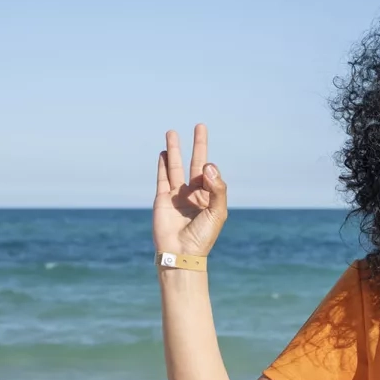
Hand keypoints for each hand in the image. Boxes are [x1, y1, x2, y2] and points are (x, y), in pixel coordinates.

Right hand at [153, 124, 227, 256]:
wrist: (181, 253)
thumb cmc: (202, 236)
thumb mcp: (217, 212)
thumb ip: (217, 188)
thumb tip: (209, 165)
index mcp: (209, 197)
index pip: (211, 174)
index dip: (210, 169)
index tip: (206, 171)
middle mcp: (193, 193)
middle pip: (196, 163)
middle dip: (197, 145)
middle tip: (200, 126)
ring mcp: (177, 195)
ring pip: (175, 166)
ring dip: (174, 150)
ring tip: (172, 132)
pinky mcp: (162, 198)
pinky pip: (162, 178)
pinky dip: (162, 164)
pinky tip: (162, 152)